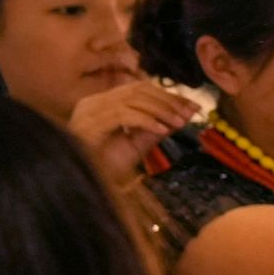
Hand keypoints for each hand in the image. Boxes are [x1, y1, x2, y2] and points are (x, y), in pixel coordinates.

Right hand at [65, 77, 202, 180]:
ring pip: (132, 99)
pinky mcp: (89, 123)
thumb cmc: (104, 167)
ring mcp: (89, 111)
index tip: (192, 105)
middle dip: (168, 100)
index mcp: (103, 103)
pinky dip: (146, 121)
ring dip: (161, 110)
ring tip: (179, 122)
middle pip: (137, 90)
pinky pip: (124, 115)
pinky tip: (162, 130)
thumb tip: (185, 115)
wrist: (80, 184)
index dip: (168, 96)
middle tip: (190, 111)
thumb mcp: (137, 145)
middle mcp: (93, 102)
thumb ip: (157, 128)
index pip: (139, 90)